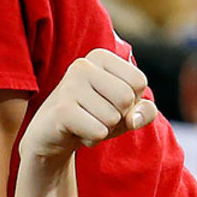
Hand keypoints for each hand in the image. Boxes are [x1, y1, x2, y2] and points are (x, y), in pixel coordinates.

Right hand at [18, 49, 155, 165]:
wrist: (51, 136)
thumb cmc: (93, 118)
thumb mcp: (126, 112)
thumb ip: (145, 111)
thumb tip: (133, 119)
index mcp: (99, 57)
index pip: (138, 81)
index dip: (131, 101)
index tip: (108, 102)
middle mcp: (82, 65)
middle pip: (127, 98)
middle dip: (118, 117)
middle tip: (95, 116)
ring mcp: (68, 86)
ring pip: (113, 118)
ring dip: (103, 130)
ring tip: (84, 123)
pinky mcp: (61, 110)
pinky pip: (99, 131)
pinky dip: (93, 139)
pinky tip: (77, 132)